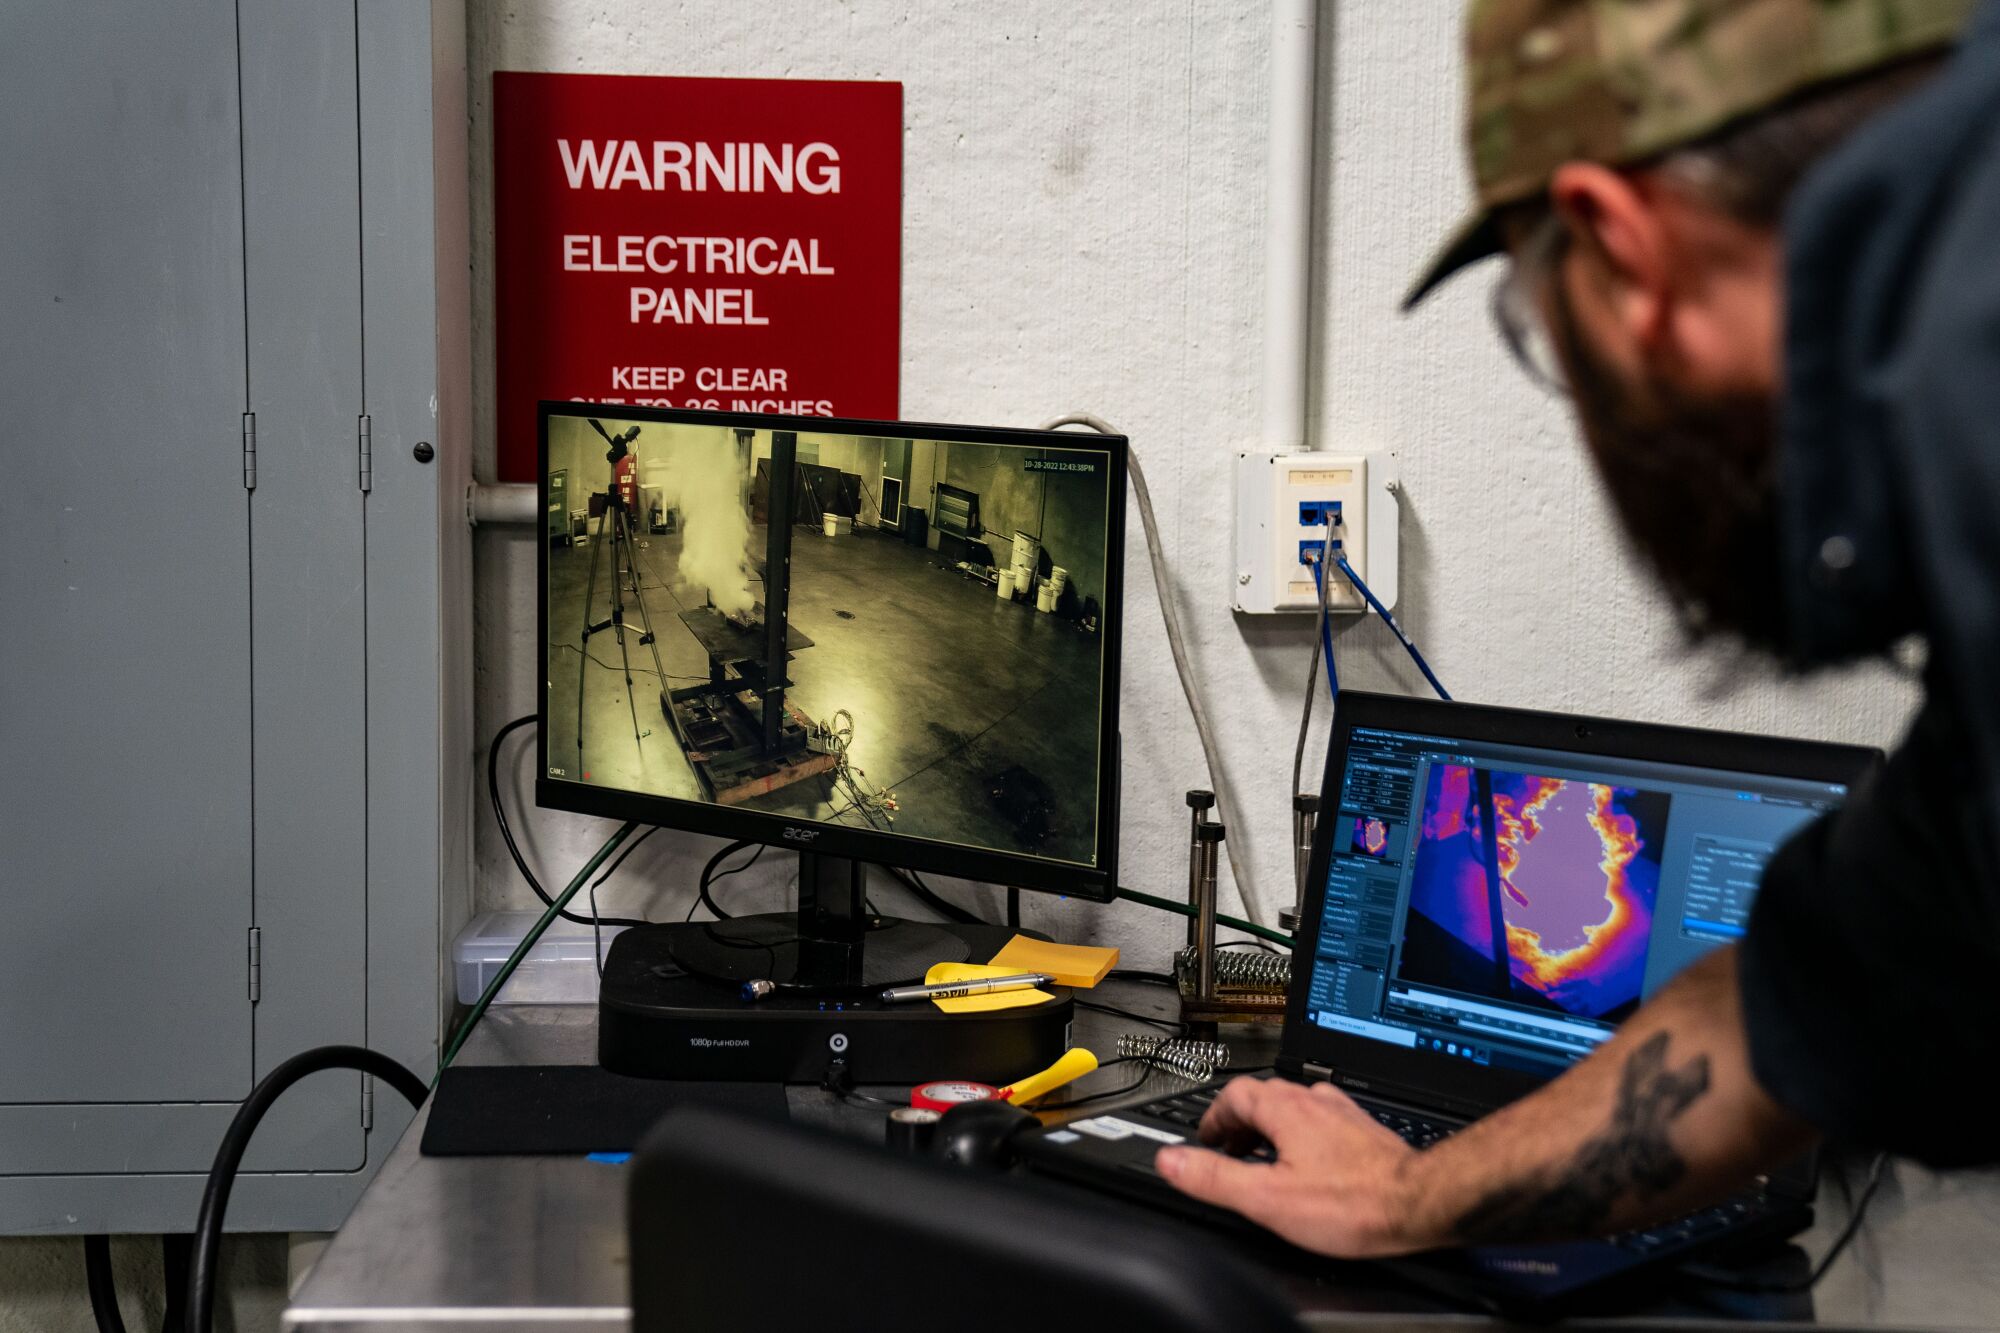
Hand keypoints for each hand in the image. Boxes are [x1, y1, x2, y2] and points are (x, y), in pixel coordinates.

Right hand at [1154, 1077, 1426, 1257]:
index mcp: (1285, 1108)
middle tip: (1228, 1152)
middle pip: (1262, 1097)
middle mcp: (1314, 1100)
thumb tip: (1171, 1161)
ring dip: (1271, 1130)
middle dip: (1239, 1124)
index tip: (1206, 1140)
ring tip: (1264, 1160)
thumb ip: (1215, 1177)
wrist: (1417, 1204)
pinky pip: (1320, 1123)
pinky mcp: (1362, 1130)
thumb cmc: (1353, 1203)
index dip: (1213, 1118)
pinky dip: (1301, 1138)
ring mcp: (1341, 1113)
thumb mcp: (1267, 1198)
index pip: (1234, 1094)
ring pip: (1293, 1108)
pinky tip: (1308, 1165)